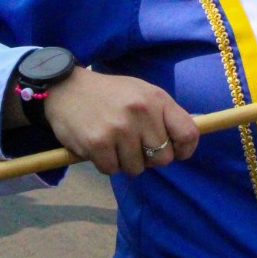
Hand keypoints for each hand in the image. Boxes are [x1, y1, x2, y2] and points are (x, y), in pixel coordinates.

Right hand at [42, 67, 199, 175]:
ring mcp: (119, 129)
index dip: (184, 150)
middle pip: (162, 158)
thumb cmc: (109, 94)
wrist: (65, 87)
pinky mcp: (97, 143)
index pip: (188, 134)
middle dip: (150, 158)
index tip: (175, 151)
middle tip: (134, 145)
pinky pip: (111, 170)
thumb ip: (164, 113)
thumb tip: (191, 135)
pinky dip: (105, 163)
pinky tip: (98, 145)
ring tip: (113, 141)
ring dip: (125, 161)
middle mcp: (140, 112)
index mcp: (156, 99)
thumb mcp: (142, 92)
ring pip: (136, 168)